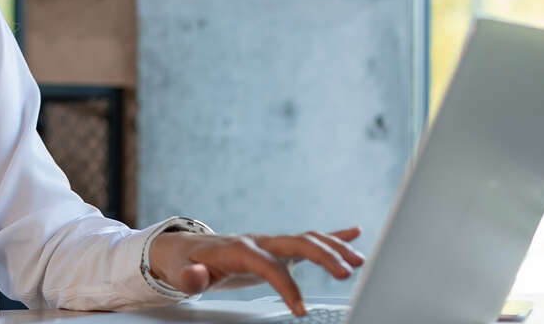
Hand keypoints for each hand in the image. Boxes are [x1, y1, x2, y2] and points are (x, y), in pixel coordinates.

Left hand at [148, 226, 364, 317]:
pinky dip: (333, 235)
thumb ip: (190, 277)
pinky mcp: (278, 248)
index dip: (286, 286)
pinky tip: (355, 233)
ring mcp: (271, 243)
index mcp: (240, 249)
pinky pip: (309, 239)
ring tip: (358, 260)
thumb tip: (195, 276)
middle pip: (297, 242)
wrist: (189, 249)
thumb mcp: (185, 273)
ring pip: (308, 239)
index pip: (269, 266)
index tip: (300, 310)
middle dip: (324, 256)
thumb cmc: (190, 263)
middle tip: (347, 273)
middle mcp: (260, 242)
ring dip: (335, 247)